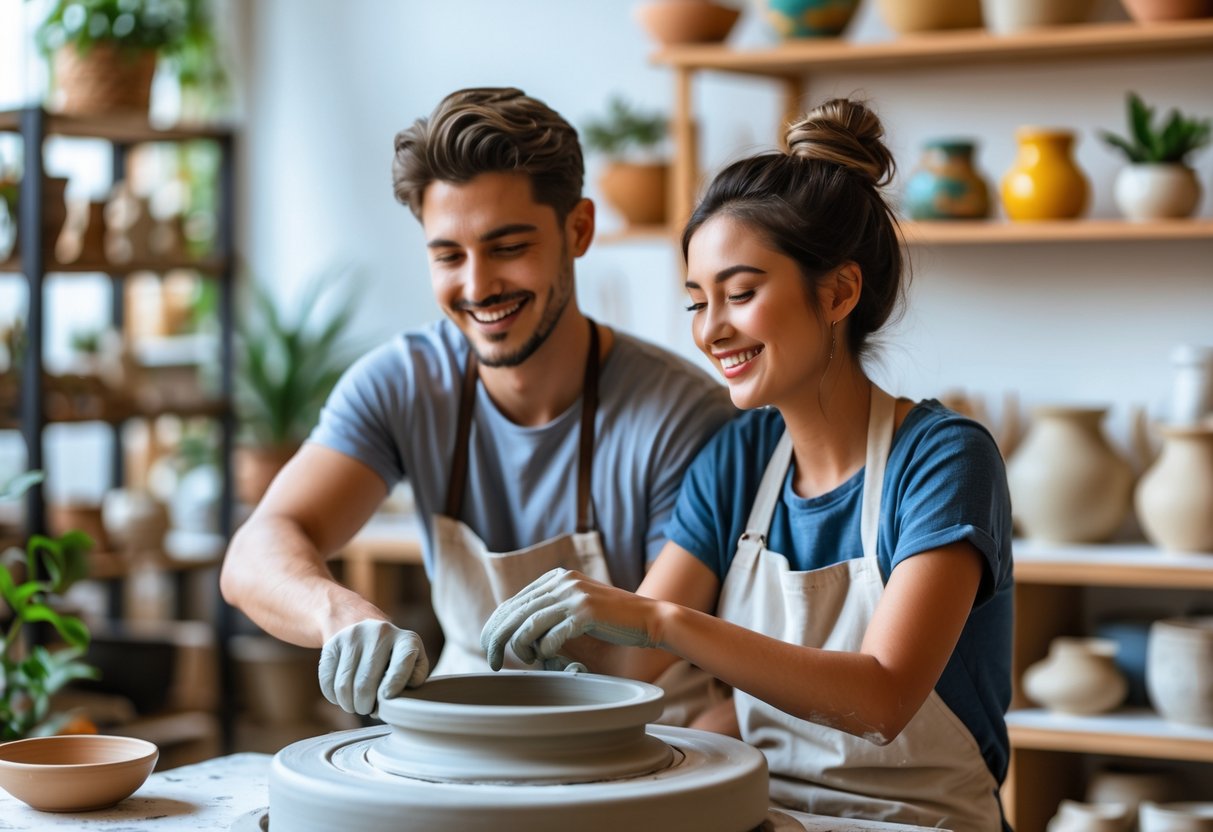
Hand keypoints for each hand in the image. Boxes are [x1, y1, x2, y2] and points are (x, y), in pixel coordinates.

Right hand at [318, 620, 429, 714]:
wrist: (367, 631)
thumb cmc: (396, 658)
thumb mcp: (414, 664)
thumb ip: (414, 680)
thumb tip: (396, 695)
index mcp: (406, 640)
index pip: (402, 662)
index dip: (395, 683)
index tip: (387, 698)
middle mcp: (380, 633)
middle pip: (365, 682)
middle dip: (365, 705)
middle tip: (367, 710)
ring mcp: (354, 636)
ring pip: (344, 684)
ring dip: (348, 704)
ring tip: (355, 706)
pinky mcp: (333, 644)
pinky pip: (327, 680)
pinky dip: (333, 696)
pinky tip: (342, 697)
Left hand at [480, 568, 659, 671]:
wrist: (649, 618)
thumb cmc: (611, 621)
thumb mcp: (576, 606)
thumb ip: (550, 610)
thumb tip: (514, 630)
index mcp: (556, 577)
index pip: (512, 601)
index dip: (496, 626)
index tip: (490, 648)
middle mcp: (562, 581)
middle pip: (514, 611)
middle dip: (497, 639)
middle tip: (492, 662)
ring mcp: (574, 595)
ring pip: (527, 624)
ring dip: (519, 647)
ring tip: (522, 661)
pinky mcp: (586, 612)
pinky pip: (551, 636)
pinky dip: (543, 651)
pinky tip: (546, 658)